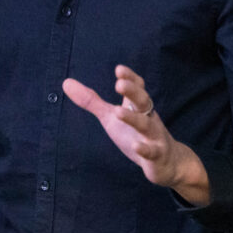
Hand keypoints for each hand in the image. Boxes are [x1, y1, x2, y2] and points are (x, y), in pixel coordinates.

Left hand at [62, 65, 209, 205]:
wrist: (167, 162)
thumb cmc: (135, 134)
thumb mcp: (111, 117)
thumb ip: (92, 101)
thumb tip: (66, 82)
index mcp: (138, 107)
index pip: (137, 88)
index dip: (130, 78)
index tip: (119, 70)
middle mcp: (148, 118)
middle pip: (143, 101)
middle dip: (133, 92)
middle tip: (119, 84)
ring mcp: (154, 137)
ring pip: (146, 125)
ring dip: (133, 118)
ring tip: (118, 112)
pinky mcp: (157, 156)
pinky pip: (152, 152)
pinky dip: (145, 149)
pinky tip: (136, 147)